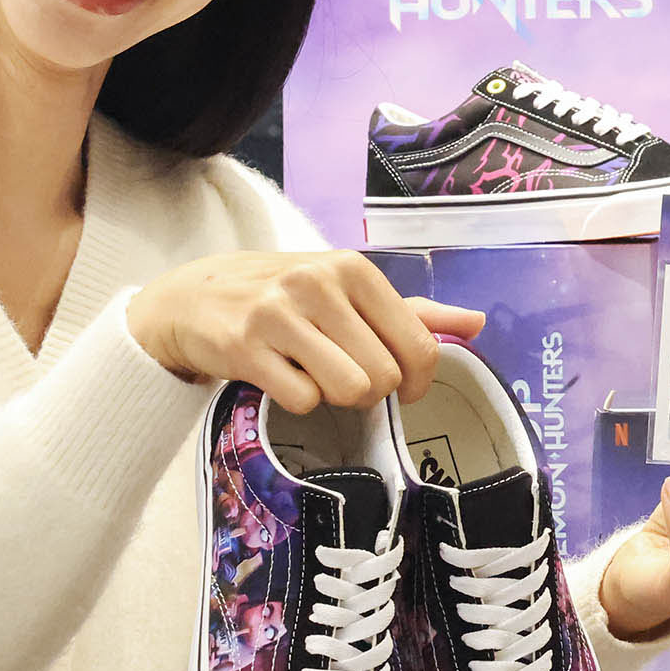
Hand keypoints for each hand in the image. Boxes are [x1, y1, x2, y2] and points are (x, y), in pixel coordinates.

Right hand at [127, 250, 483, 409]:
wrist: (192, 298)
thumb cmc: (283, 297)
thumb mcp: (348, 291)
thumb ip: (413, 311)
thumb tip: (477, 321)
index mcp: (353, 269)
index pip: (419, 346)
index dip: (418, 381)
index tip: (403, 387)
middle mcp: (318, 283)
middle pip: (385, 377)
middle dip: (370, 390)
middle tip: (341, 375)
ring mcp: (278, 313)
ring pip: (349, 390)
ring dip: (335, 397)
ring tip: (313, 375)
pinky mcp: (244, 346)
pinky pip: (302, 401)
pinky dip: (296, 401)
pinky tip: (280, 377)